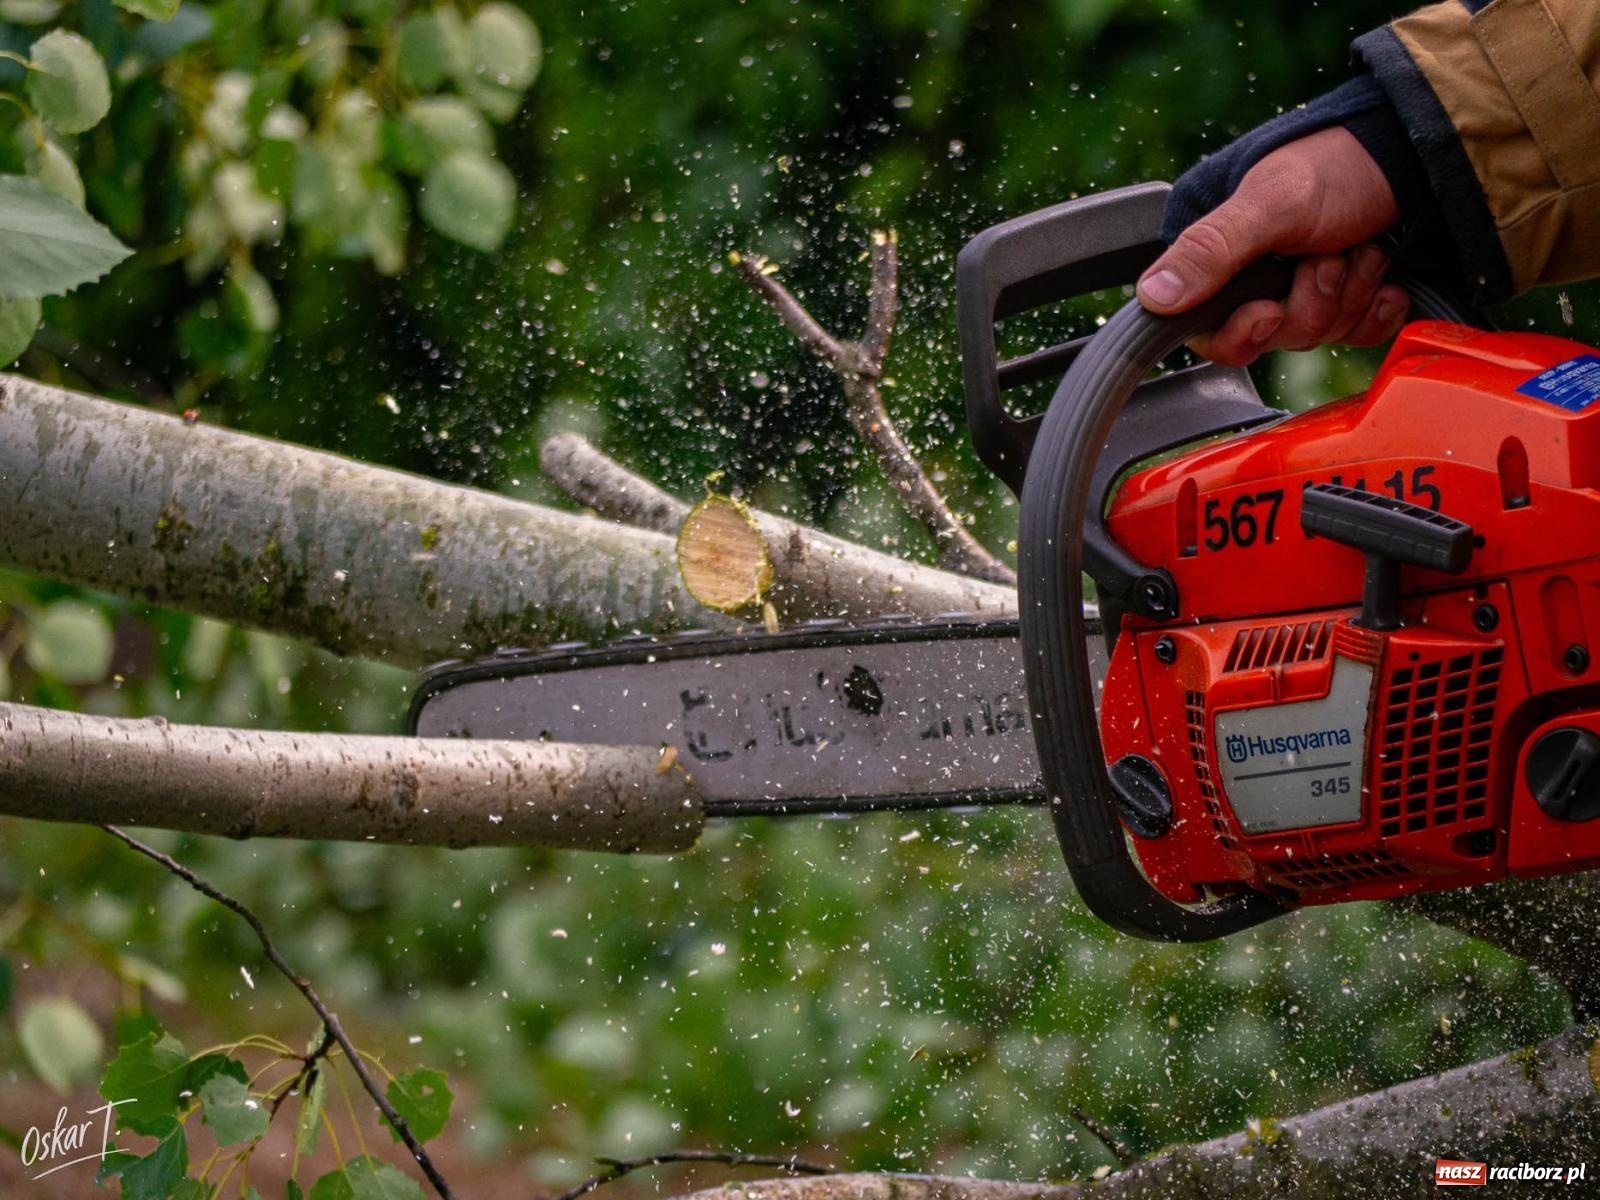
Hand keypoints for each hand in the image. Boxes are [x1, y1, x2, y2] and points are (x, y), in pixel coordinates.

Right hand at [1137, 127, 1409, 365]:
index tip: (1271, 309)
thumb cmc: (1339, 164)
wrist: (1418, 152)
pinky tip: (1384, 280)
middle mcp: (1252, 275)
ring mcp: (1300, 288)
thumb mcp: (1271, 203)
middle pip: (1270, 338)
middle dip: (1311, 301)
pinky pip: (1355, 336)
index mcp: (1217, 252)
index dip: (1243, 331)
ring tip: (1362, 248)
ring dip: (1348, 294)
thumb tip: (1152, 297)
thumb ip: (1210, 250)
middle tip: (1329, 255)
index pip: (1210, 330)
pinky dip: (1376, 309)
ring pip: (1316, 335)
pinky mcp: (1345, 299)